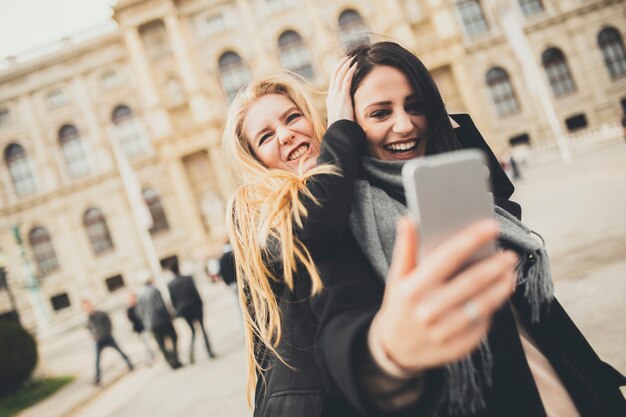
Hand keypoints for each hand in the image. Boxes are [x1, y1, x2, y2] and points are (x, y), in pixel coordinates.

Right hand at [326, 56, 357, 126]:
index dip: (339, 70)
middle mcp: (331, 96)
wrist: (339, 136)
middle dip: (342, 64)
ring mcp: (336, 96)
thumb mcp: (342, 118)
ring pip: (339, 75)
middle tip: (349, 56)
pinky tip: (355, 65)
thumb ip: (345, 111)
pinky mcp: (342, 98)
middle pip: (334, 74)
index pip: (333, 80)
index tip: (346, 63)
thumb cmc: (342, 130)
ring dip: (346, 64)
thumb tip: (352, 111)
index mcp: (330, 100)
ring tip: (353, 57)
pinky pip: (346, 80)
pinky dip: (350, 71)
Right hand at [371, 217, 516, 372]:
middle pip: (471, 282)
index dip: (472, 239)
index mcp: (412, 288)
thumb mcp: (396, 276)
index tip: (491, 226)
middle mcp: (427, 310)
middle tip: (510, 255)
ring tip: (509, 273)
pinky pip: (481, 325)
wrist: (395, 347)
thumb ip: (405, 248)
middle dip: (495, 265)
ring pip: (482, 305)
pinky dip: (492, 309)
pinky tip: (497, 296)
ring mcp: (443, 332)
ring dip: (500, 287)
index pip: (447, 257)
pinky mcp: (456, 348)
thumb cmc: (400, 303)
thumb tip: (408, 220)